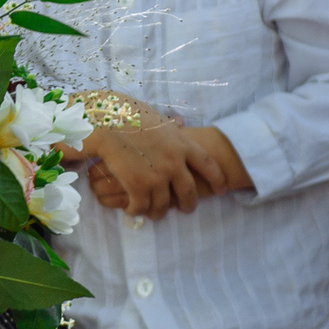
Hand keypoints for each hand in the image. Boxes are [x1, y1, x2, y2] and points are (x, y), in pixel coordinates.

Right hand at [81, 121, 246, 216]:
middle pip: (188, 191)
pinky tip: (133, 209)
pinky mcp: (138, 186)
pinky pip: (142, 207)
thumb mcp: (157, 117)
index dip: (216, 178)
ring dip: (159, 212)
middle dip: (189, 204)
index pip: (207, 164)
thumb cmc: (128, 114)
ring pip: (163, 204)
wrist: (107, 121)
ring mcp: (157, 176)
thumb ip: (170, 125)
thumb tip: (179, 122)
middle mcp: (174, 162)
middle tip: (186, 209)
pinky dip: (137, 211)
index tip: (221, 189)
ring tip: (155, 214)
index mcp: (181, 144)